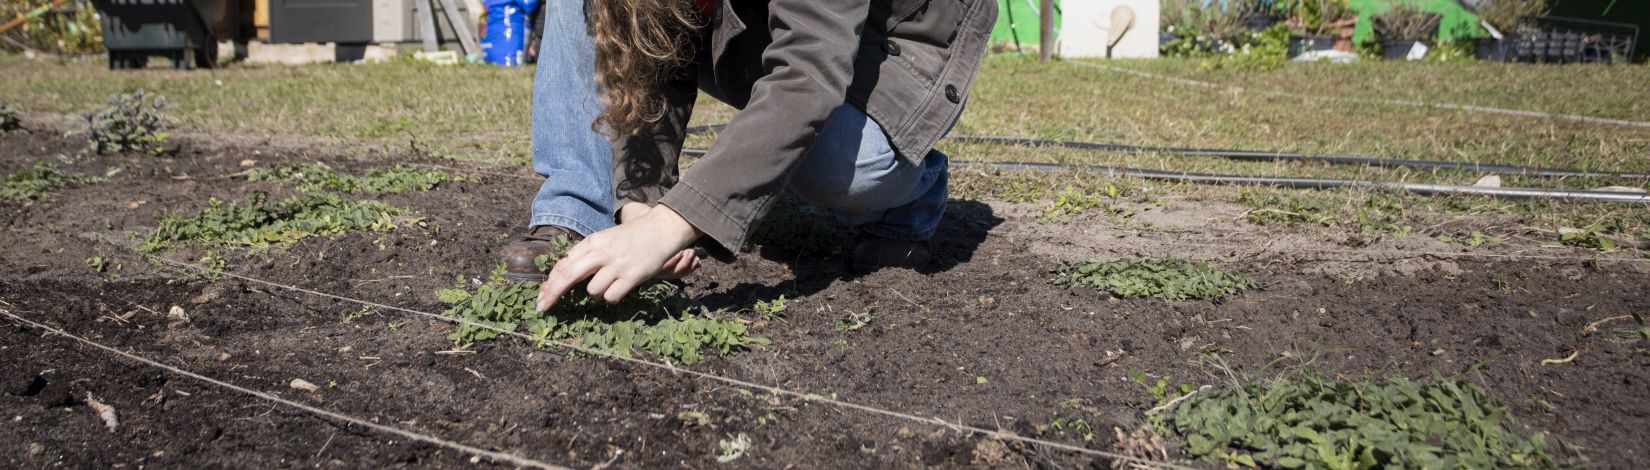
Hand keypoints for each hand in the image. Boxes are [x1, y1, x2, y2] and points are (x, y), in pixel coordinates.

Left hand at [536, 204, 699, 310]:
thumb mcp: (604, 240)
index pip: (563, 264)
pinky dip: (612, 296)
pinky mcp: (631, 277)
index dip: (549, 283)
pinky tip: (620, 286)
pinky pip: (611, 297)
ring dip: (596, 292)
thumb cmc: (629, 238)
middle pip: (567, 276)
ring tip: (610, 282)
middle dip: (552, 294)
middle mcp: (601, 252)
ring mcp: (616, 265)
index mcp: (592, 242)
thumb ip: (585, 255)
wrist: (659, 230)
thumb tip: (561, 275)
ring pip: (592, 291)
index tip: (541, 297)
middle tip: (542, 307)